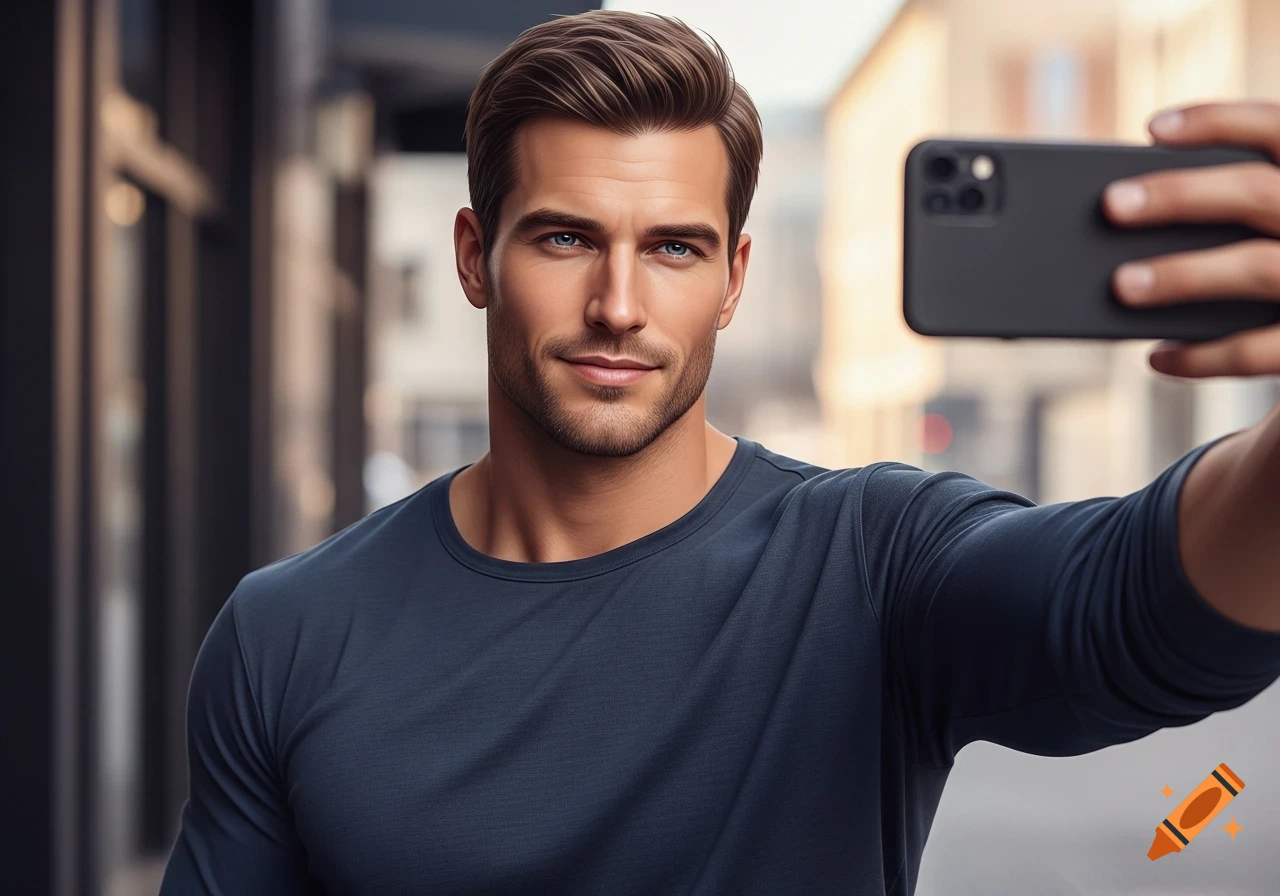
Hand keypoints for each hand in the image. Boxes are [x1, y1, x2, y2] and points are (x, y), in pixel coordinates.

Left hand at [1102, 100, 1279, 377]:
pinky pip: (1257, 351)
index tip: (1152, 129)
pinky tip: (1158, 355)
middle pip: (1258, 193)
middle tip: (1111, 204)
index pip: (1278, 128)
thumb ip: (1239, 212)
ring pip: (1258, 268)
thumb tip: (1136, 212)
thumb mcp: (1275, 225)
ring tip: (1121, 284)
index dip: (1218, 122)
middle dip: (1181, 196)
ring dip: (1183, 275)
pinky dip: (1201, 355)